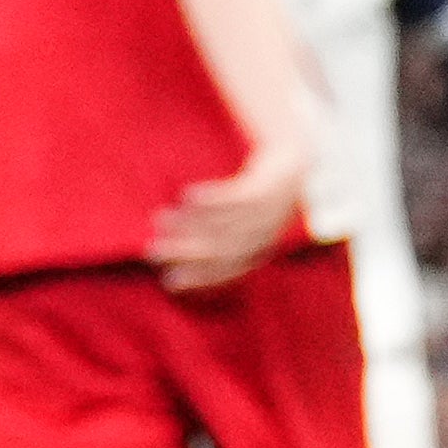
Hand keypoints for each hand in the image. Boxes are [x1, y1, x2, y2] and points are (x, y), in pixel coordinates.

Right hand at [151, 140, 312, 294]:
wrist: (291, 166)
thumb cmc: (257, 199)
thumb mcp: (244, 225)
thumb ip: (217, 242)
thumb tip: (177, 260)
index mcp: (259, 250)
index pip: (228, 271)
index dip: (199, 278)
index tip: (168, 282)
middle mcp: (265, 235)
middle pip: (224, 249)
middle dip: (188, 252)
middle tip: (155, 251)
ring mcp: (267, 211)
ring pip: (226, 223)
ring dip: (191, 224)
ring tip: (161, 219)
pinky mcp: (266, 186)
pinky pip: (237, 196)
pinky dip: (211, 199)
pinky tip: (185, 195)